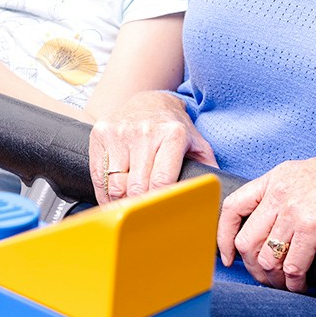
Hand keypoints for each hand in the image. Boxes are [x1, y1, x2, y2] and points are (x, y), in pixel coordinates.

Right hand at [89, 91, 214, 205]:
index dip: (159, 204)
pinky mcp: (101, 133)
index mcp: (172, 135)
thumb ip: (207, 167)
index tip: (160, 215)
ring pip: (116, 185)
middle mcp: (145, 131)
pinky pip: (98, 175)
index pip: (162, 181)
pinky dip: (105, 194)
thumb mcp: (196, 142)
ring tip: (129, 207)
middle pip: (137, 187)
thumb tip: (216, 196)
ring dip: (121, 202)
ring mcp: (120, 131)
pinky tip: (114, 198)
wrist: (149, 100)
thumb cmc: (173, 128)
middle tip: (144, 216)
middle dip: (141, 206)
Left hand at [218, 147, 315, 292]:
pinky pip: (293, 265)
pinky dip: (295, 282)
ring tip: (285, 284)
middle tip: (265, 277)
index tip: (229, 255)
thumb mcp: (307, 173)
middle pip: (246, 239)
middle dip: (252, 266)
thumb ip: (288, 190)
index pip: (233, 206)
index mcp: (275, 178)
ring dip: (273, 278)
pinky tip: (301, 285)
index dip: (224, 235)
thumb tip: (276, 218)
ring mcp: (294, 210)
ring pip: (266, 256)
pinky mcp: (312, 227)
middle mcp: (279, 192)